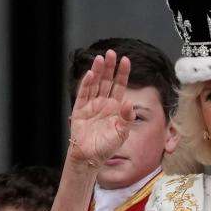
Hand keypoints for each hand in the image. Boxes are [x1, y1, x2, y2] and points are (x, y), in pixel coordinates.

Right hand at [66, 50, 134, 170]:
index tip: (126, 60)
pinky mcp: (80, 109)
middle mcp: (103, 103)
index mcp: (115, 107)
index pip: (120, 86)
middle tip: (111, 53)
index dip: (122, 73)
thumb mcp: (122, 133)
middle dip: (109, 67)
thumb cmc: (106, 147)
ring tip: (100, 58)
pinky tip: (90, 74)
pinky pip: (83, 94)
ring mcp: (91, 105)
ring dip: (98, 71)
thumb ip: (127, 118)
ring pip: (95, 84)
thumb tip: (130, 102)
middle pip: (107, 81)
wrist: (90, 157)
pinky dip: (86, 84)